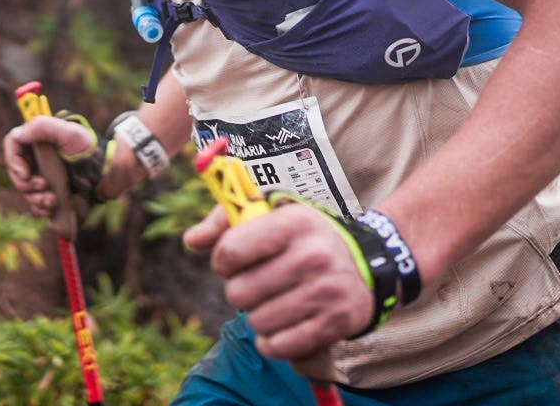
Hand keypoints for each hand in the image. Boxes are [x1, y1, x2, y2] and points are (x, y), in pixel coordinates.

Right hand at [2, 115, 97, 217]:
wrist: (107, 172)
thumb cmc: (89, 149)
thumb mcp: (69, 132)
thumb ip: (42, 127)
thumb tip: (17, 135)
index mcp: (38, 140)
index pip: (13, 145)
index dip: (13, 160)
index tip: (25, 174)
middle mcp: (37, 158)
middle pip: (16, 172)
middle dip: (25, 184)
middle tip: (42, 186)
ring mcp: (42, 177)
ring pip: (25, 191)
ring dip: (35, 198)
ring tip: (52, 199)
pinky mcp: (50, 194)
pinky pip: (36, 205)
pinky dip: (42, 208)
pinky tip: (54, 206)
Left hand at [182, 200, 371, 359]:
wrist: (369, 265)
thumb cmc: (307, 238)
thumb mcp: (275, 214)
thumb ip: (228, 220)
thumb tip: (191, 240)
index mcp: (294, 223)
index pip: (231, 250)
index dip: (223, 260)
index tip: (234, 261)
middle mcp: (312, 256)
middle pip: (238, 292)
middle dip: (240, 290)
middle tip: (256, 284)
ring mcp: (324, 292)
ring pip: (256, 321)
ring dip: (257, 316)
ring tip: (272, 302)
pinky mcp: (333, 324)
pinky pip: (280, 346)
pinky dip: (272, 342)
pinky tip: (280, 325)